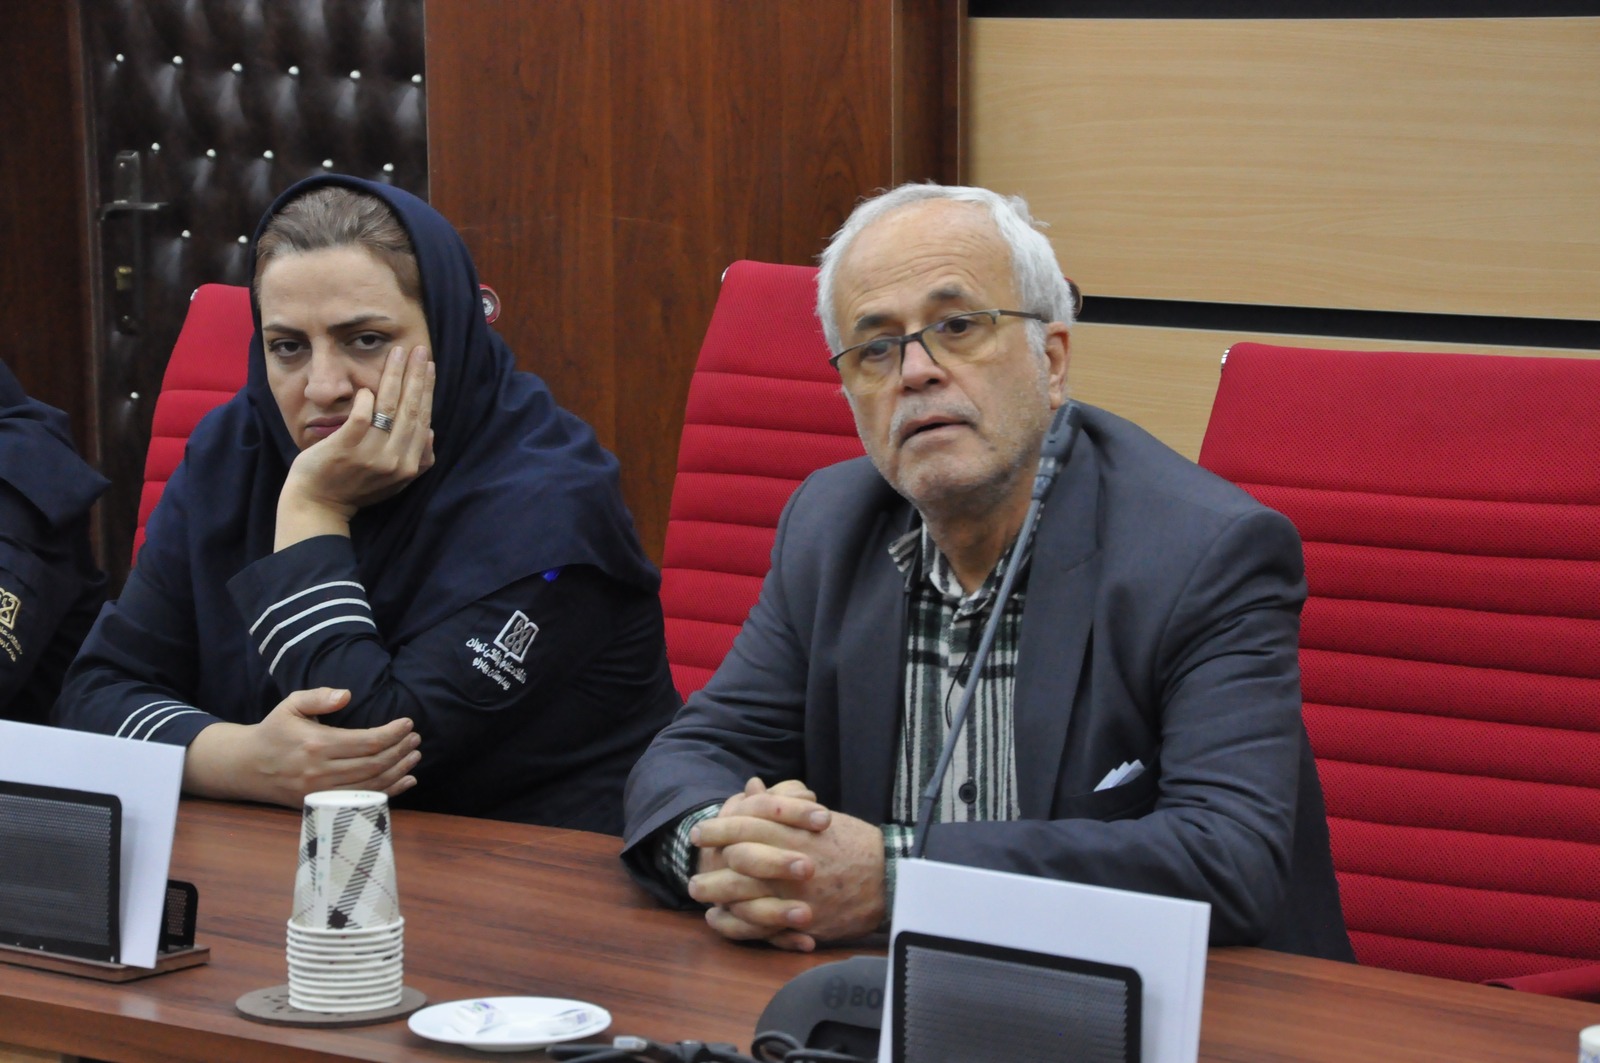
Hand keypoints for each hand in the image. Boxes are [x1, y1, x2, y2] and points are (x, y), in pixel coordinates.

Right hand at [183, 687, 420, 807]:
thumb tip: (347, 694)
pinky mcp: (320, 805)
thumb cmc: (274, 730)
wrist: (247, 766)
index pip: (366, 741)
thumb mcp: (291, 704)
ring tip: (414, 756)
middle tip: (416, 739)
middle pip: (373, 764)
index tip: (408, 723)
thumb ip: (318, 696)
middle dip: (400, 751)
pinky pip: (360, 801)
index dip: (392, 733)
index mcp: (316, 744)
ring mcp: (320, 792)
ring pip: (371, 785)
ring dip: (398, 771)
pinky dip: (388, 792)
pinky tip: (405, 781)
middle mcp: (320, 771)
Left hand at [275, 345, 436, 548]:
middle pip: (410, 409)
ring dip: (395, 376)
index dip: (427, 391)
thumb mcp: (395, 482)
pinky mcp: (345, 447)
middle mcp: (394, 460)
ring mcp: (369, 454)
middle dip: (416, 376)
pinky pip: (362, 415)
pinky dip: (366, 398)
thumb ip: (418, 460)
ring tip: (398, 354)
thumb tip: (430, 431)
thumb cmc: (356, 490)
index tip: (429, 366)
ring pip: (388, 406)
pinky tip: (368, 386)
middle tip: (419, 350)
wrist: (319, 505)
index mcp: (409, 465)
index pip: (423, 419)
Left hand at [690, 779, 884, 948]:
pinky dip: (736, 924)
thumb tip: (752, 789)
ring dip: (717, 895)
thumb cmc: (853, 844)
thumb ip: (782, 805)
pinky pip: (760, 926)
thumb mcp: (817, 817)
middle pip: (738, 862)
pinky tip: (720, 920)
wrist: (889, 879)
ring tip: (699, 894)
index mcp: (796, 832)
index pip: (747, 825)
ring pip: (744, 897)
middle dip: (711, 866)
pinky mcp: (802, 922)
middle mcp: (791, 861)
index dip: (719, 828)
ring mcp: (796, 894)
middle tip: (692, 870)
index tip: (699, 832)